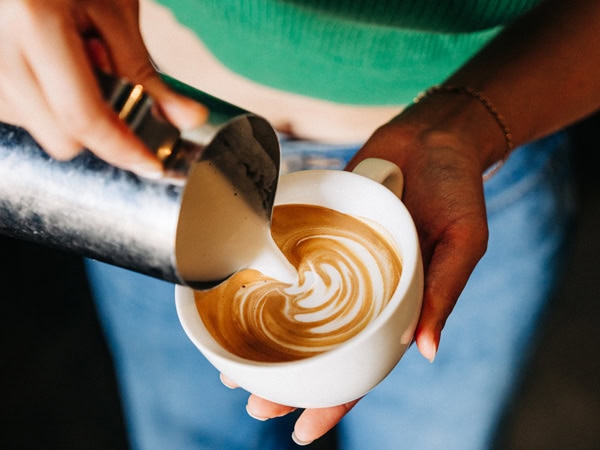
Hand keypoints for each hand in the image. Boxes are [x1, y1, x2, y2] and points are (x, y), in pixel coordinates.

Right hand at [0, 0, 205, 175]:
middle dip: (98, 129)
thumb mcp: (116, 14)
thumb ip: (148, 75)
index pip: (82, 116)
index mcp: (34, 21)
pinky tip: (54, 67)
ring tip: (75, 62)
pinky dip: (48, 102)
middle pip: (61, 138)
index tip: (151, 162)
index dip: (123, 148)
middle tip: (110, 87)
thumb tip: (186, 119)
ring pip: (41, 130)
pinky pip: (22, 112)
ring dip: (71, 112)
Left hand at [236, 96, 494, 443]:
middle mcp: (364, 291)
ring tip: (234, 369)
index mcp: (399, 305)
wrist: (433, 135)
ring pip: (299, 312)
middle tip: (256, 404)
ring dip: (268, 341)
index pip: (365, 366)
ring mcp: (339, 263)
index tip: (303, 432)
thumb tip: (426, 350)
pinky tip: (240, 296)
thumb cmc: (457, 188)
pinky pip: (290, 264)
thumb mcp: (463, 241)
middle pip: (322, 347)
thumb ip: (445, 292)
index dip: (337, 402)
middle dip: (292, 381)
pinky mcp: (320, 231)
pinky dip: (266, 283)